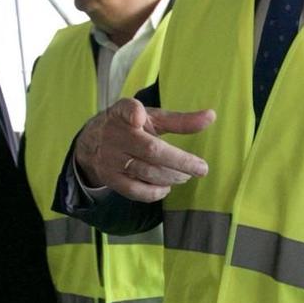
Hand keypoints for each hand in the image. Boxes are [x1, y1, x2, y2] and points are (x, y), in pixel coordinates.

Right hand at [73, 98, 215, 201]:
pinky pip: (135, 190)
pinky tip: (167, 187)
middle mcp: (115, 135)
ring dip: (172, 177)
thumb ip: (180, 120)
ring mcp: (111, 159)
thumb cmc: (130, 126)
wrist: (92, 143)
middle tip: (201, 169)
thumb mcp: (151, 117)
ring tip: (186, 176)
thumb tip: (211, 116)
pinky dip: (155, 192)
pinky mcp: (110, 178)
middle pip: (150, 150)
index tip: (139, 117)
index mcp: (123, 113)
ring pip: (146, 172)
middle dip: (180, 161)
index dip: (133, 113)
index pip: (126, 110)